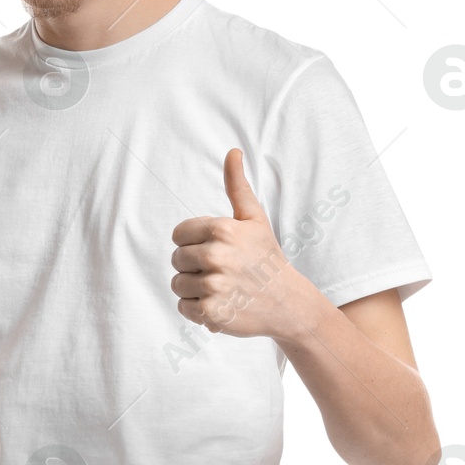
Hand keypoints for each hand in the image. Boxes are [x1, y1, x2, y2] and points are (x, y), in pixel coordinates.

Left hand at [170, 149, 315, 340]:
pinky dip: (197, 309)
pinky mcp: (212, 312)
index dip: (193, 243)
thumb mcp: (254, 218)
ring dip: (194, 289)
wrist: (289, 302)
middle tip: (222, 271)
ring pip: (178, 284)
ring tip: (222, 288)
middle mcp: (216, 256)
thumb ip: (237, 186)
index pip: (178, 235)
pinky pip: (183, 307)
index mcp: (221, 229)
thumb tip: (233, 151)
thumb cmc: (266, 257)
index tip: (216, 249)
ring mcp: (214, 286)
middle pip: (176, 259)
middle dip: (193, 266)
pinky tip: (221, 304)